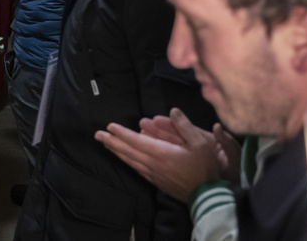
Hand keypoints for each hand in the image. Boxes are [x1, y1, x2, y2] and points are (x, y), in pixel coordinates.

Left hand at [95, 107, 224, 200]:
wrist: (208, 196)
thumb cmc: (205, 169)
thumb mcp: (200, 144)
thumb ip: (185, 126)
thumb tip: (173, 111)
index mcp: (161, 153)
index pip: (136, 141)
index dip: (121, 133)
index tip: (110, 126)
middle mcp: (153, 164)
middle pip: (128, 151)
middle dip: (111, 142)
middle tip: (97, 135)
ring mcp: (154, 175)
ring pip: (130, 161)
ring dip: (117, 152)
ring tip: (106, 145)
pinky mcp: (157, 182)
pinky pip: (137, 169)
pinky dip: (128, 162)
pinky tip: (125, 159)